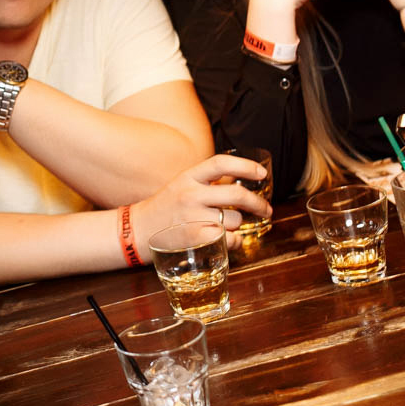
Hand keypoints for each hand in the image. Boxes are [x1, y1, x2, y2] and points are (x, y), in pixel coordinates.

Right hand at [129, 154, 270, 258]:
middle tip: (266, 209)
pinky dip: (234, 242)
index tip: (263, 174)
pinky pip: (228, 239)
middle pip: (236, 195)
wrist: (138, 229)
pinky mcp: (194, 238)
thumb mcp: (183, 185)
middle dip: (258, 203)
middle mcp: (191, 194)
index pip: (221, 163)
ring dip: (239, 225)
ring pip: (234, 220)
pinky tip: (228, 241)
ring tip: (229, 227)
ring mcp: (192, 217)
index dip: (246, 166)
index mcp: (189, 176)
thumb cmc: (165, 207)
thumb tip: (240, 176)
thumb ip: (208, 181)